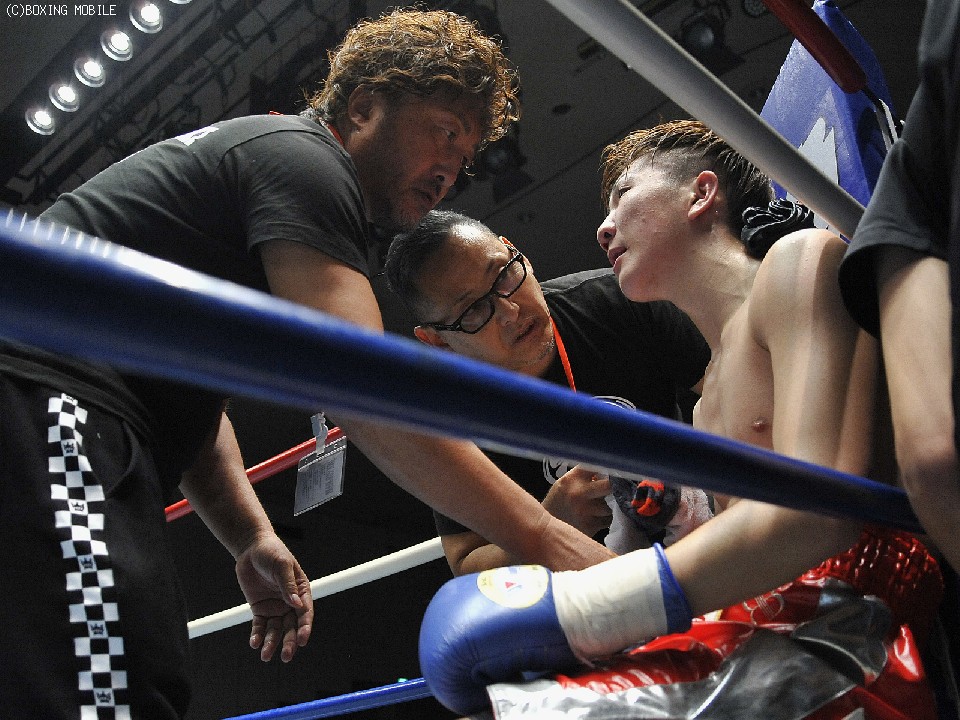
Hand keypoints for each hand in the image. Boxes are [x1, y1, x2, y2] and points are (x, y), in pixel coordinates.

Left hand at [235, 533, 313, 661]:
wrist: (251, 548)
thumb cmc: (272, 552)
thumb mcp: (281, 565)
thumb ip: (288, 585)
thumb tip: (296, 605)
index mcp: (301, 591)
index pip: (305, 613)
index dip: (304, 627)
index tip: (302, 640)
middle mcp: (290, 602)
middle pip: (291, 626)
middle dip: (289, 642)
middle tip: (285, 656)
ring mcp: (275, 607)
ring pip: (275, 630)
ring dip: (272, 643)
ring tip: (265, 655)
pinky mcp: (260, 609)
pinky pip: (260, 626)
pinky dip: (257, 635)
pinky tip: (254, 643)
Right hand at [542, 465, 611, 535]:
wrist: (545, 526)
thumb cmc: (560, 499)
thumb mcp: (567, 481)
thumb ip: (585, 475)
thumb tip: (611, 470)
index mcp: (572, 478)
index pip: (597, 465)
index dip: (610, 466)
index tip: (615, 469)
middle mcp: (578, 494)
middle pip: (610, 486)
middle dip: (615, 486)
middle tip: (617, 487)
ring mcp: (584, 512)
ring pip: (611, 505)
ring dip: (611, 505)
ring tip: (603, 504)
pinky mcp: (590, 527)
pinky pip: (608, 520)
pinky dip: (606, 518)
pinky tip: (597, 516)